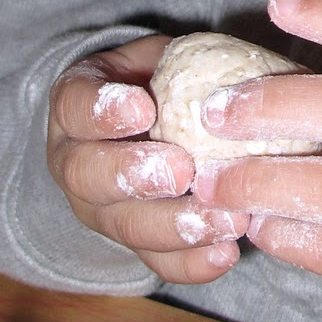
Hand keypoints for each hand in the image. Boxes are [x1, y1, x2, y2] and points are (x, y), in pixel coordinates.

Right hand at [47, 36, 248, 281]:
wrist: (149, 129)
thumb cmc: (162, 83)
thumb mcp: (163, 58)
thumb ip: (186, 60)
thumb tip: (248, 68)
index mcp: (76, 108)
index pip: (73, 107)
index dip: (104, 111)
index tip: (144, 107)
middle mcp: (76, 163)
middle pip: (87, 177)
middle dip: (134, 175)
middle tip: (182, 170)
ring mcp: (101, 211)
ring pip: (124, 227)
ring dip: (175, 225)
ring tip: (225, 219)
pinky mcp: (135, 245)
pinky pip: (156, 263)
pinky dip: (192, 263)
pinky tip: (227, 253)